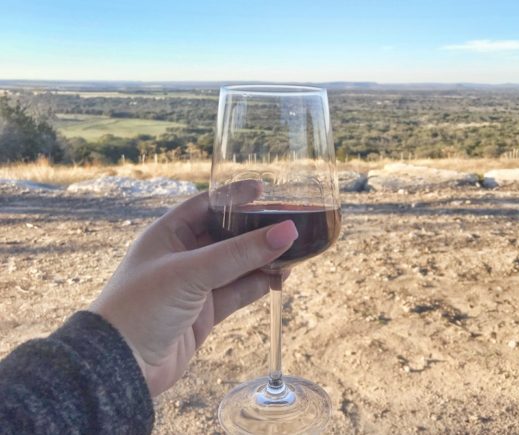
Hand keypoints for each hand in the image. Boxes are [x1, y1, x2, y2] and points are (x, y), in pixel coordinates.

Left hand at [89, 183, 296, 396]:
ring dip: (263, 260)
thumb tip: (287, 231)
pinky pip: (238, 292)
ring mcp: (195, 286)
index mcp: (167, 235)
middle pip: (227, 236)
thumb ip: (240, 253)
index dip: (234, 197)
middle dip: (256, 232)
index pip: (206, 205)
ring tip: (293, 254)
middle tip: (287, 225)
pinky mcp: (206, 312)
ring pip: (237, 266)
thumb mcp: (191, 272)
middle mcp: (182, 256)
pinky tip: (280, 278)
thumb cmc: (141, 307)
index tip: (263, 191)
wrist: (121, 366)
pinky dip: (259, 285)